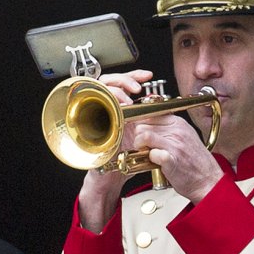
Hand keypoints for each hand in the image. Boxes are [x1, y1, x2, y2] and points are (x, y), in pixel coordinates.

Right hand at [76, 69, 153, 231]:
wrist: (107, 177)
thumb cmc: (122, 159)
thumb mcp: (140, 137)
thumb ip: (148, 124)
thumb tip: (165, 109)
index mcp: (118, 109)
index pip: (123, 84)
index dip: (134, 76)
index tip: (147, 76)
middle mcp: (105, 108)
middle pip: (110, 80)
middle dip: (124, 79)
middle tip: (137, 87)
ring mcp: (95, 113)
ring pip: (100, 87)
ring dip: (116, 88)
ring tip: (129, 97)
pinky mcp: (87, 121)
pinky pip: (93, 102)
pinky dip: (106, 100)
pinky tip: (118, 105)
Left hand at [133, 115, 222, 203]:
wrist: (208, 181)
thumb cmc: (195, 163)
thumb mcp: (185, 137)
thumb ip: (168, 130)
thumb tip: (147, 126)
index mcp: (179, 123)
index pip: (150, 115)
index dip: (141, 125)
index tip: (141, 134)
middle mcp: (178, 131)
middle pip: (144, 125)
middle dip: (138, 136)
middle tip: (142, 147)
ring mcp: (175, 145)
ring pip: (144, 136)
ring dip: (139, 146)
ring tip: (144, 153)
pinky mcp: (172, 160)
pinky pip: (152, 153)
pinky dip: (148, 158)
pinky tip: (152, 162)